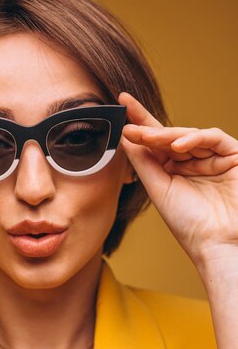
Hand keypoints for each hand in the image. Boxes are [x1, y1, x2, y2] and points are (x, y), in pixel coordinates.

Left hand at [118, 92, 237, 267]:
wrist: (216, 244)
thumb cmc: (189, 224)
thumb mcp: (159, 189)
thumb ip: (144, 162)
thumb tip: (126, 138)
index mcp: (175, 169)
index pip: (155, 142)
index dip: (139, 123)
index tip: (121, 104)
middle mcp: (194, 161)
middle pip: (169, 135)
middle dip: (147, 127)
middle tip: (127, 119)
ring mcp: (214, 157)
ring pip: (188, 134)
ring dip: (166, 134)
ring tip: (146, 136)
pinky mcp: (234, 156)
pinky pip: (213, 138)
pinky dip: (194, 138)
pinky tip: (176, 145)